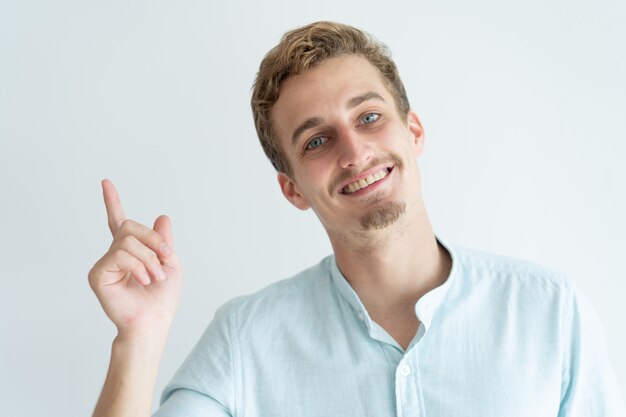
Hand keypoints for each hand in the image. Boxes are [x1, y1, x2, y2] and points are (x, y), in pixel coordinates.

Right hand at [88, 180, 182, 338]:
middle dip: (153, 240)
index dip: (112, 201)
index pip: (118, 221)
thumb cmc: (162, 299)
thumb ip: (163, 241)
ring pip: (127, 241)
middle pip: (130, 226)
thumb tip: (162, 216)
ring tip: (154, 277)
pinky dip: (139, 266)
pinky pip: (120, 255)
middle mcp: (114, 255)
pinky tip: (143, 280)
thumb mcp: (171, 263)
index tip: (106, 183)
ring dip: (150, 258)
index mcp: (131, 251)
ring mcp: (104, 264)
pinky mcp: (97, 274)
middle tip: (166, 257)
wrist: (154, 322)